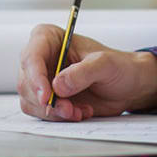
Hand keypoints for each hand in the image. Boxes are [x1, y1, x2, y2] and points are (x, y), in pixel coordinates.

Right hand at [17, 24, 156, 120]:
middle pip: (27, 83)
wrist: (129, 86)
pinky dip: (59, 117)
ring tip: (80, 111)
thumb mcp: (106, 64)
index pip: (31, 56)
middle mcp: (42, 59)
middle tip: (70, 109)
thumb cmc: (118, 67)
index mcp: (50, 39)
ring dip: (55, 112)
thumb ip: (83, 72)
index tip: (47, 96)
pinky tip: (80, 112)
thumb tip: (58, 85)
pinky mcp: (48, 99)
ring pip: (31, 101)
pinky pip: (41, 113)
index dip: (35, 78)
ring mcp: (42, 80)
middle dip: (48, 101)